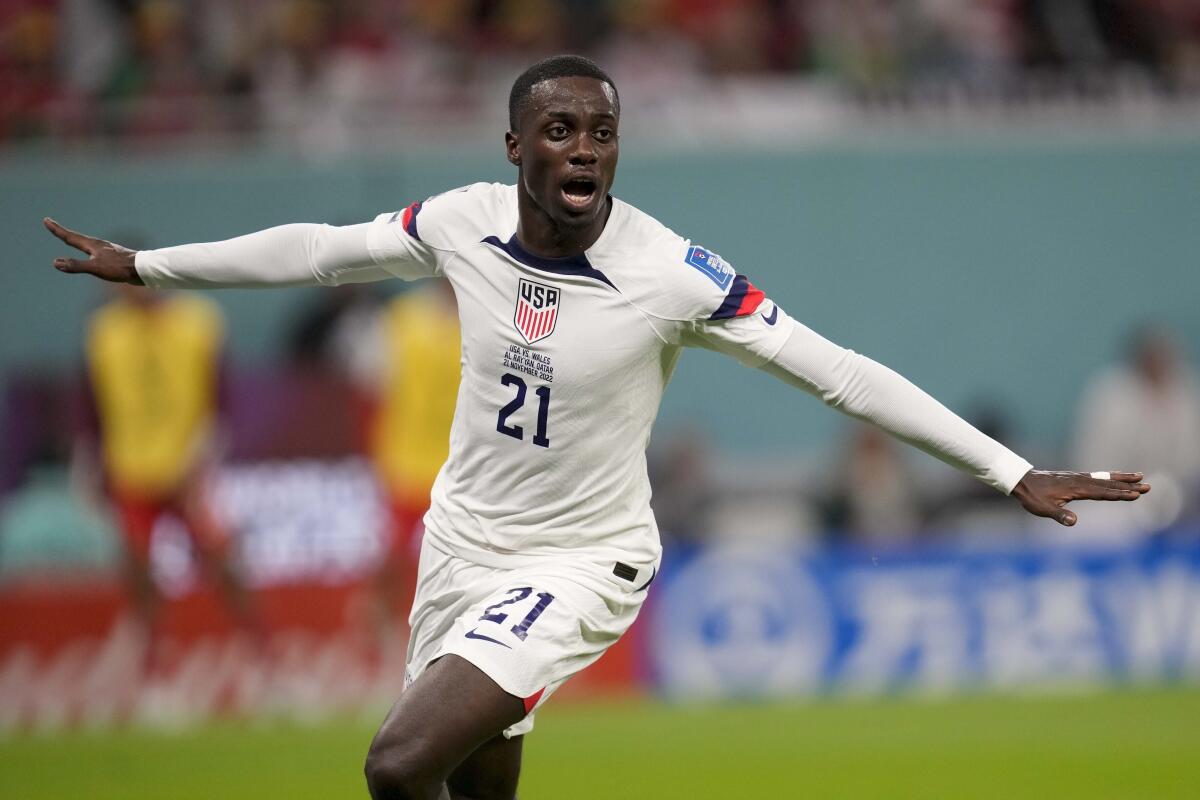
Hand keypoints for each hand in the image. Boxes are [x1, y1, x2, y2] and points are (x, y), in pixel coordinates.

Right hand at [43, 217, 142, 283]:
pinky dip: (87, 250)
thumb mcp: (95, 268)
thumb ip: (76, 265)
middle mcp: (98, 245)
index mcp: (92, 245)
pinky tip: (93, 253)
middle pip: (77, 238)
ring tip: (70, 238)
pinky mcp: (114, 257)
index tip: (46, 220)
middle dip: (63, 233)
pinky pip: (95, 252)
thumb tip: (55, 262)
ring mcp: (107, 250)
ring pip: (87, 244)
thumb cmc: (120, 268)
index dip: (57, 230)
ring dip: (75, 240)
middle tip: (52, 225)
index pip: (70, 237)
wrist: (143, 269)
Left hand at [1011, 470, 1149, 525]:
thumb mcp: (1043, 509)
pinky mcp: (1075, 477)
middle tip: (1148, 486)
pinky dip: (1109, 476)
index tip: (1136, 495)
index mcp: (1076, 489)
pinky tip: (1116, 477)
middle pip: (1108, 484)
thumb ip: (1060, 515)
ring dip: (1122, 478)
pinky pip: (1097, 476)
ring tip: (1140, 476)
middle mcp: (1080, 481)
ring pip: (1105, 478)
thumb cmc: (1033, 497)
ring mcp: (1078, 477)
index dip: (1119, 495)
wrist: (1022, 481)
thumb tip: (1074, 522)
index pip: (1102, 493)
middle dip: (1128, 486)